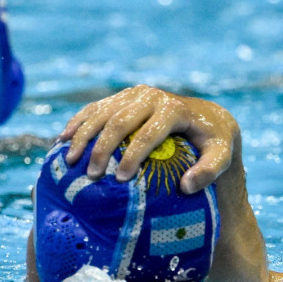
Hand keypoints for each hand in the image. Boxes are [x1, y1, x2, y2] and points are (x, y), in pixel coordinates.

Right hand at [59, 85, 238, 193]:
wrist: (207, 118)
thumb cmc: (212, 143)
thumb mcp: (220, 156)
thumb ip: (209, 171)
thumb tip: (186, 187)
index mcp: (174, 109)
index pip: (148, 133)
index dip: (133, 156)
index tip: (121, 179)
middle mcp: (152, 96)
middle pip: (119, 122)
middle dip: (102, 148)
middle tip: (91, 175)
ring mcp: (134, 94)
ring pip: (101, 112)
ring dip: (82, 136)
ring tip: (70, 161)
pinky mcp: (122, 97)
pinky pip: (94, 108)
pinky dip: (77, 123)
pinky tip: (61, 141)